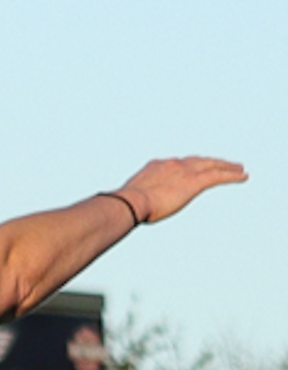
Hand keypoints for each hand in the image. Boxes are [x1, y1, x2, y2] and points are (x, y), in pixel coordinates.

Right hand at [116, 156, 246, 224]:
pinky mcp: (194, 181)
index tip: (192, 169)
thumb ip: (136, 199)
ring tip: (237, 168)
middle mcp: (172, 164)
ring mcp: (185, 171)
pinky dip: (232, 175)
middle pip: (197, 160)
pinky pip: (218, 176)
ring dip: (226, 166)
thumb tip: (126, 209)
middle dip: (210, 162)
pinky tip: (243, 176)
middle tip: (221, 164)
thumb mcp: (130, 199)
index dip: (187, 166)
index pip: (176, 164)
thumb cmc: (125, 206)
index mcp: (157, 166)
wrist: (130, 202)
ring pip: (212, 165)